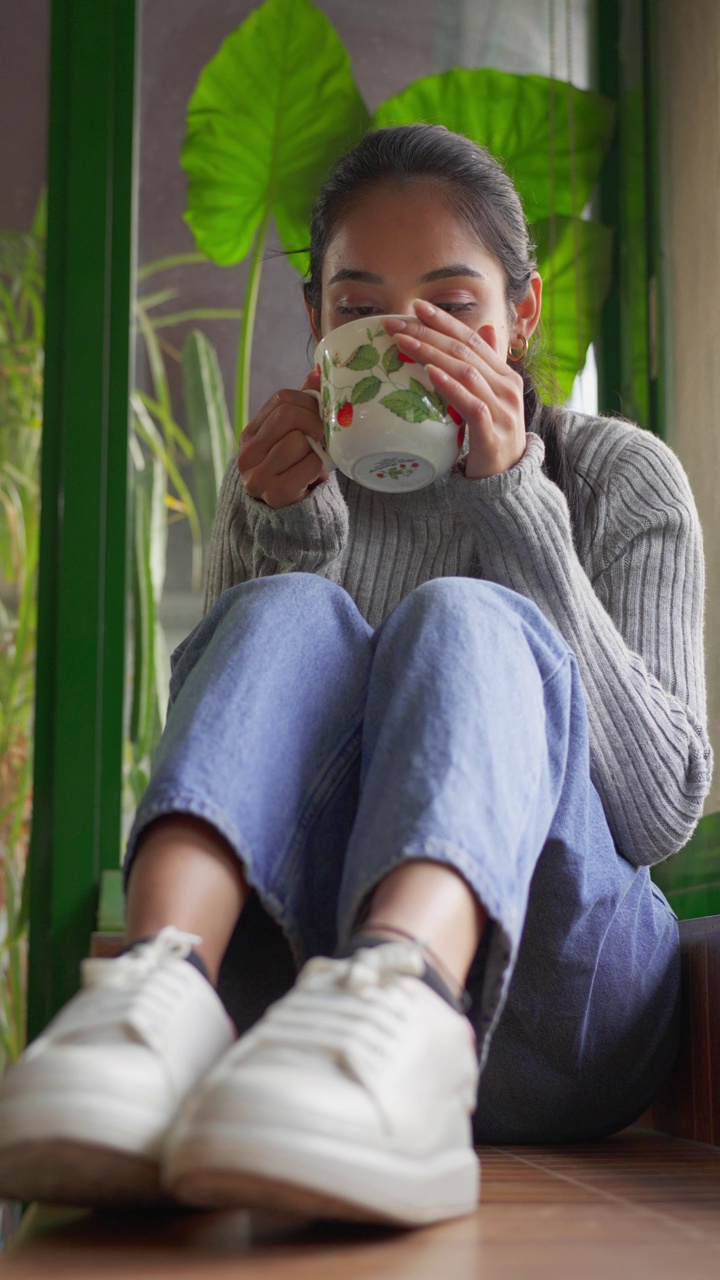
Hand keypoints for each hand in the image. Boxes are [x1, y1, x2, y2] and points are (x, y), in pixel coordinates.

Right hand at [237, 368, 328, 507]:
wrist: (291, 516)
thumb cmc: (295, 471)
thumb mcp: (295, 436)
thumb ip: (302, 406)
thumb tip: (316, 371)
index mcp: (250, 434)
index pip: (282, 399)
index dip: (309, 402)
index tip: (320, 415)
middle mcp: (247, 454)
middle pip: (288, 416)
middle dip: (315, 422)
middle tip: (324, 435)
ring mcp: (256, 476)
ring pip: (298, 440)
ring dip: (317, 447)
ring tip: (317, 456)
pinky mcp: (274, 494)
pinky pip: (309, 464)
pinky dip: (320, 466)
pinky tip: (315, 474)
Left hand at [384, 300, 526, 478]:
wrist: (508, 481)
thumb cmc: (492, 439)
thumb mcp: (490, 400)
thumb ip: (485, 367)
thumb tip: (486, 328)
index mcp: (505, 376)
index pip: (472, 339)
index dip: (444, 321)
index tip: (416, 306)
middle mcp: (507, 387)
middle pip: (464, 351)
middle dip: (428, 333)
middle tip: (395, 322)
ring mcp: (502, 410)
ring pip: (465, 372)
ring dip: (432, 353)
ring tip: (403, 342)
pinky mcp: (493, 433)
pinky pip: (470, 404)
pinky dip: (449, 386)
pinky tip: (430, 374)